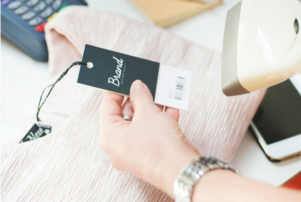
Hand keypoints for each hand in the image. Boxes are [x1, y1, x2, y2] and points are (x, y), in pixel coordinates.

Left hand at [99, 80, 199, 196]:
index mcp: (109, 136)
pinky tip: (170, 108)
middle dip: (139, 99)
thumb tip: (136, 87)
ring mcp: (134, 150)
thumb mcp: (147, 113)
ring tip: (161, 95)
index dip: (117, 90)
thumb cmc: (159, 148)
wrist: (181, 170)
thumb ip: (140, 96)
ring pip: (140, 122)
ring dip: (152, 108)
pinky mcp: (149, 153)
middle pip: (125, 114)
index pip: (107, 105)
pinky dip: (160, 120)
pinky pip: (151, 132)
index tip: (126, 81)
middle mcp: (119, 145)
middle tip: (147, 87)